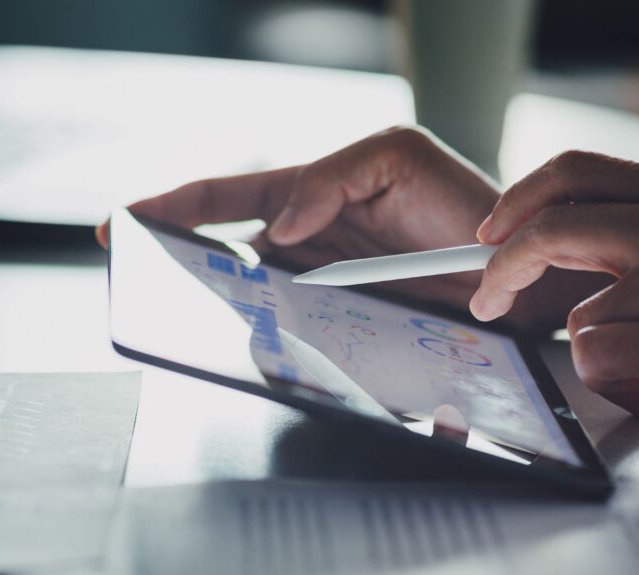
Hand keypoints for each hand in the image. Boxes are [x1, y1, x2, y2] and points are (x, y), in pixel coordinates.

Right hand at [98, 126, 607, 330]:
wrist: (516, 269)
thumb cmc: (458, 201)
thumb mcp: (395, 156)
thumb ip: (330, 178)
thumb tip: (280, 230)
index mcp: (309, 199)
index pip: (227, 199)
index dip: (171, 206)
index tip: (122, 220)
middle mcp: (309, 248)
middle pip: (232, 261)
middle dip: (190, 270)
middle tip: (154, 281)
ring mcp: (326, 293)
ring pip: (261, 308)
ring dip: (238, 316)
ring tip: (220, 321)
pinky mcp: (348, 334)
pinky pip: (304, 346)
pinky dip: (285, 352)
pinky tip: (278, 355)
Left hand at [470, 151, 638, 444]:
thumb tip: (574, 236)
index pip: (576, 170)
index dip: (520, 200)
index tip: (494, 231)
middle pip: (549, 226)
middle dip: (503, 266)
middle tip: (488, 297)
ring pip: (576, 311)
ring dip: (597, 350)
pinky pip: (595, 356)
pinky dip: (611, 383)